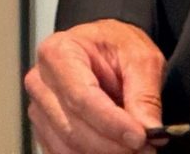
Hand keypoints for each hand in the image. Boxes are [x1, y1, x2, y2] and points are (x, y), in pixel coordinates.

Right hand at [25, 18, 165, 153]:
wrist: (104, 50)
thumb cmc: (115, 47)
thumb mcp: (140, 57)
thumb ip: (145, 93)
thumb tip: (150, 128)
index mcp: (59, 52)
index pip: (81, 96)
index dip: (111, 122)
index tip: (140, 137)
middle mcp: (41, 81)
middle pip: (73, 127)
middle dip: (112, 145)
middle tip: (147, 147)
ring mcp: (39, 107)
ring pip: (68, 146)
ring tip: (136, 149)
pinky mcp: (44, 128)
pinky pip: (64, 153)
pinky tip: (116, 149)